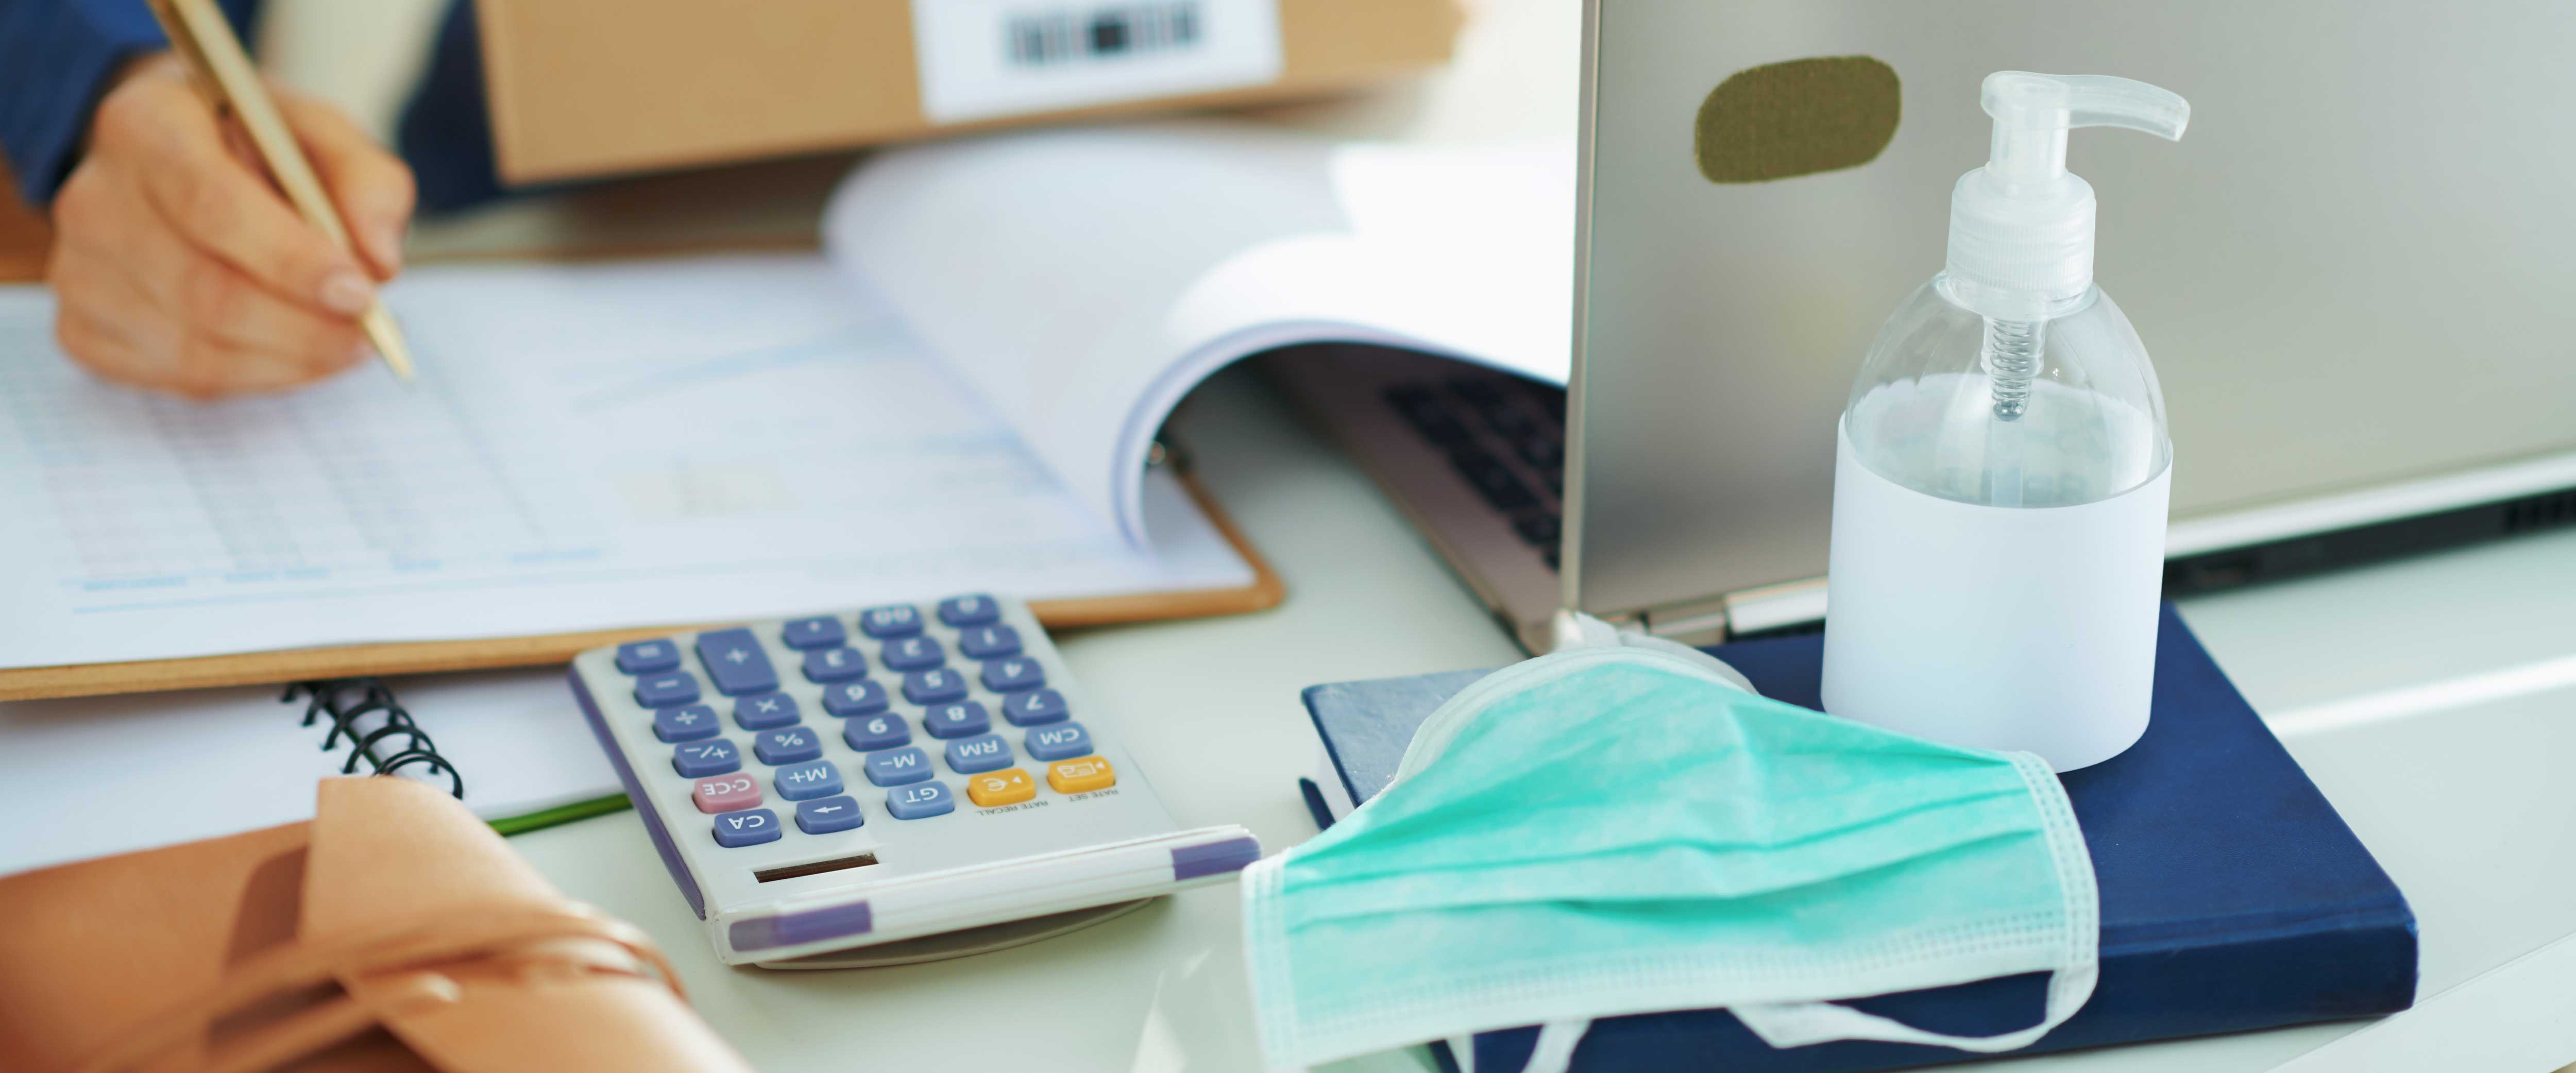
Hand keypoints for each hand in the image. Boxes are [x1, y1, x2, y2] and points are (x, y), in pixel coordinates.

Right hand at [45, 53, 414, 397]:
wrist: (178, 164)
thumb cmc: (258, 147)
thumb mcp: (324, 136)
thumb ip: (368, 183)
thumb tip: (379, 262)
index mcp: (146, 125)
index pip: (212, 205)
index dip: (291, 260)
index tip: (361, 293)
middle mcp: (95, 198)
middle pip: (206, 292)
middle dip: (305, 328)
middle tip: (370, 333)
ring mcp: (79, 271)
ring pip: (197, 350)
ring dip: (291, 361)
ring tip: (348, 343)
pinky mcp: (85, 330)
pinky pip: (181, 379)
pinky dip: (256, 377)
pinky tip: (293, 353)